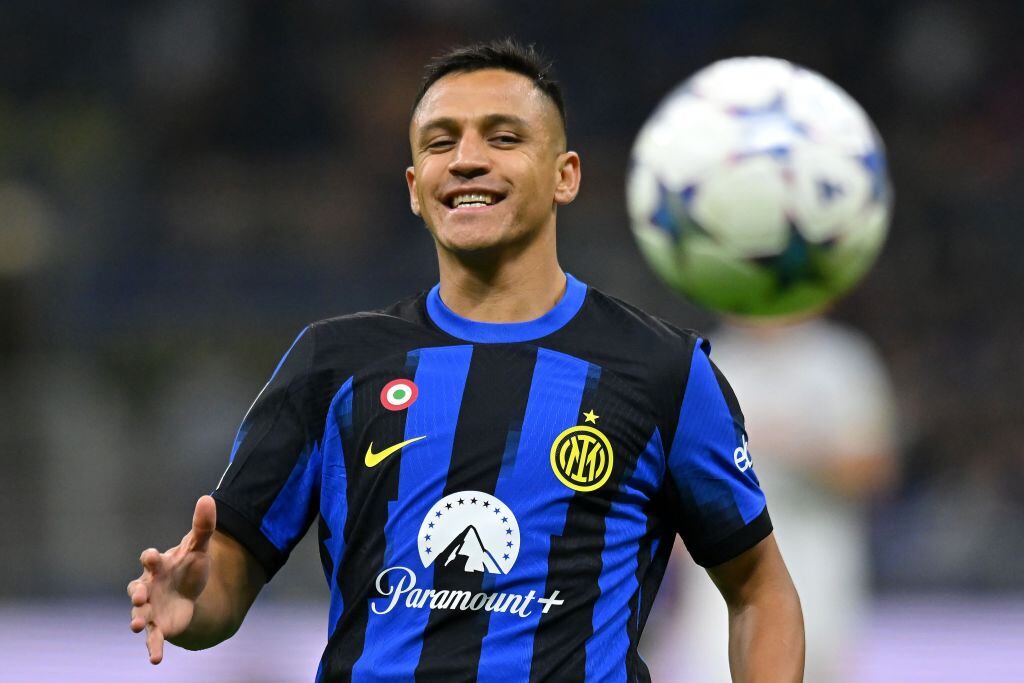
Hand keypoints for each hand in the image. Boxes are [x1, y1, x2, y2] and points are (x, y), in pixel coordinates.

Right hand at [128, 495, 215, 663]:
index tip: (151, 556)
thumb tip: (208, 498)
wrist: (189, 592)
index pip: (150, 560)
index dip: (150, 558)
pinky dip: (153, 648)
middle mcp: (148, 588)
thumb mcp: (199, 547)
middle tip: (138, 597)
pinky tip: (155, 660)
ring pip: (139, 615)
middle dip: (136, 593)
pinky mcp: (158, 627)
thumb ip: (203, 526)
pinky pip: (153, 638)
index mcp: (158, 566)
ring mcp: (151, 608)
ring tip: (135, 625)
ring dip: (136, 620)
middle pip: (137, 589)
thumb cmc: (188, 567)